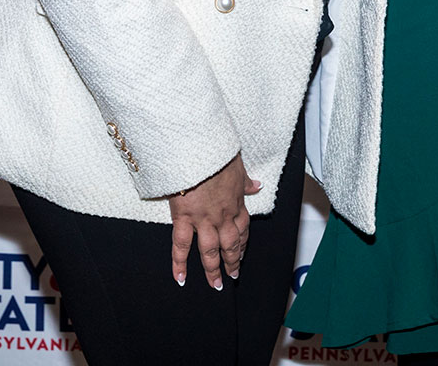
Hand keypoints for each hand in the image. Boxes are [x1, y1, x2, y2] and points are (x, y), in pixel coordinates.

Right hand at [168, 153, 261, 289]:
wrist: (200, 152)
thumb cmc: (218, 155)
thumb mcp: (238, 167)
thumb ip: (245, 181)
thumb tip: (257, 185)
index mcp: (236, 202)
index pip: (243, 228)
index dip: (243, 242)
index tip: (242, 251)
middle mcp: (223, 215)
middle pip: (230, 244)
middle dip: (232, 261)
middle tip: (233, 275)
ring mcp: (204, 219)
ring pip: (210, 250)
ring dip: (213, 269)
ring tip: (216, 285)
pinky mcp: (184, 218)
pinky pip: (182, 245)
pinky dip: (180, 263)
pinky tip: (181, 278)